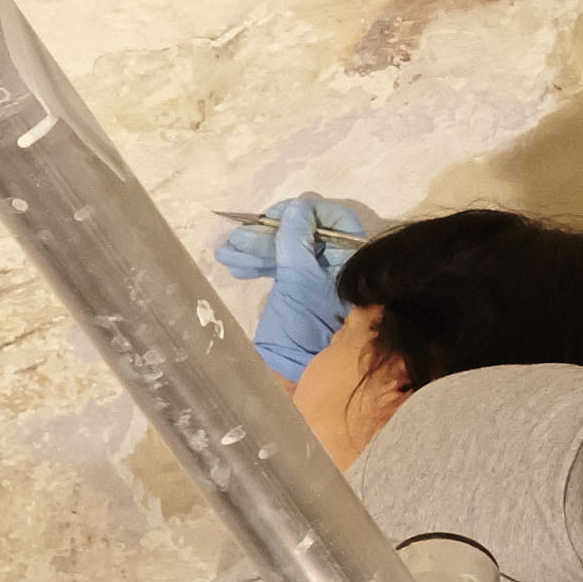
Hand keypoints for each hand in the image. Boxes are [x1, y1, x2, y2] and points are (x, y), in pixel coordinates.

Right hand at [213, 188, 376, 380]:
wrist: (290, 374)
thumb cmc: (304, 329)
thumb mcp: (299, 282)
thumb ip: (297, 242)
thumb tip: (298, 207)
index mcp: (353, 263)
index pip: (337, 221)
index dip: (306, 213)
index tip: (276, 216)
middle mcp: (340, 266)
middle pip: (308, 232)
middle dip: (271, 233)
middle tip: (240, 237)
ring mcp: (318, 277)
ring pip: (289, 248)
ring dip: (257, 247)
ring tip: (228, 252)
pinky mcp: (298, 288)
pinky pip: (281, 264)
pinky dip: (258, 261)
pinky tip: (233, 263)